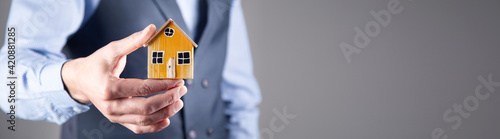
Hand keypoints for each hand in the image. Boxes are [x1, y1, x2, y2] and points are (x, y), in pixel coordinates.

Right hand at [61, 24, 186, 133]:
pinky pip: (138, 128)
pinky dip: (154, 126)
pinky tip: (167, 119)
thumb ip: (133, 41)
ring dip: (165, 113)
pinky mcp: (118, 121)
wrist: (80, 80)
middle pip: (145, 108)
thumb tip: (151, 29)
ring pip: (144, 120)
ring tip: (178, 102)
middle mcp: (111, 106)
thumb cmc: (96, 65)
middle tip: (182, 90)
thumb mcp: (111, 50)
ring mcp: (114, 116)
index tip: (178, 80)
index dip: (163, 85)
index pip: (142, 89)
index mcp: (109, 88)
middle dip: (168, 99)